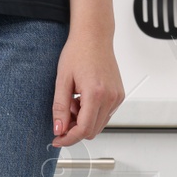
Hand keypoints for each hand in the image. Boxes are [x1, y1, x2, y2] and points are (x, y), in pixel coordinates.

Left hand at [51, 31, 124, 147]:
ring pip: (98, 125)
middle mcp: (110, 97)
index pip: (83, 129)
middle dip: (74, 129)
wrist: (94, 37)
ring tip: (74, 101)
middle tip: (63, 114)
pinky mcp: (119, 96)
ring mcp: (117, 97)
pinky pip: (104, 115)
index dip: (68, 138)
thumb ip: (60, 108)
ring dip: (83, 121)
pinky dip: (91, 114)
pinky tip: (82, 99)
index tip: (57, 139)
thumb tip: (58, 129)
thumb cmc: (78, 52)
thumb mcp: (62, 81)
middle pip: (92, 131)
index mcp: (96, 94)